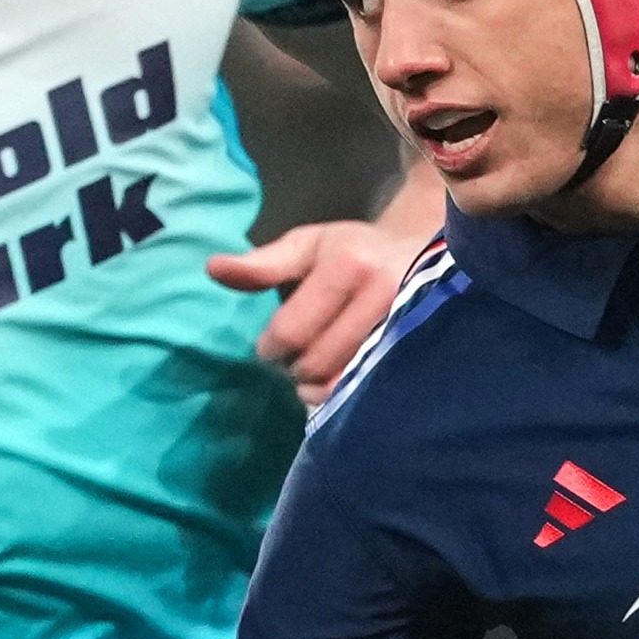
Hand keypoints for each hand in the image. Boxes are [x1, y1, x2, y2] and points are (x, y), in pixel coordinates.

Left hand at [214, 218, 421, 402]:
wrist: (425, 255)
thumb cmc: (356, 250)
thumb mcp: (308, 245)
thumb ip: (261, 264)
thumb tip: (213, 269)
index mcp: (349, 266)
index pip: (291, 331)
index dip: (271, 347)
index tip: (272, 343)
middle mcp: (383, 298)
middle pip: (316, 361)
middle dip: (294, 367)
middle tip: (295, 357)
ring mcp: (406, 330)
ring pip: (342, 382)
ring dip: (317, 384)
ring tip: (313, 369)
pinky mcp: (418, 355)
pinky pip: (369, 392)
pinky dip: (343, 393)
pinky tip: (336, 380)